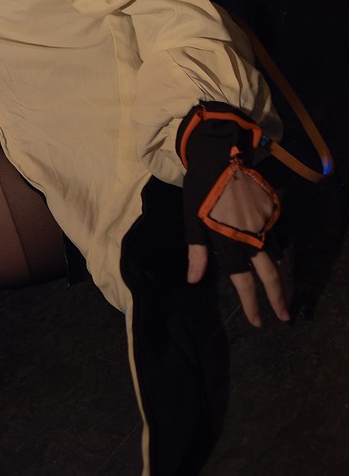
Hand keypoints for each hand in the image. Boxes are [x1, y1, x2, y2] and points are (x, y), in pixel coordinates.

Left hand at [178, 101, 287, 327]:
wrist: (221, 154)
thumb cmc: (201, 187)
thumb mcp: (192, 218)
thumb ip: (196, 251)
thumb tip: (194, 280)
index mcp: (229, 238)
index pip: (242, 279)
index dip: (250, 303)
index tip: (258, 321)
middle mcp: (251, 234)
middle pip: (268, 273)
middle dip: (277, 297)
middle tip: (284, 317)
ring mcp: (264, 223)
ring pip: (278, 258)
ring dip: (282, 279)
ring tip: (283, 298)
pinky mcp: (271, 212)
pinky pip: (279, 240)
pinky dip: (282, 256)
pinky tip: (281, 266)